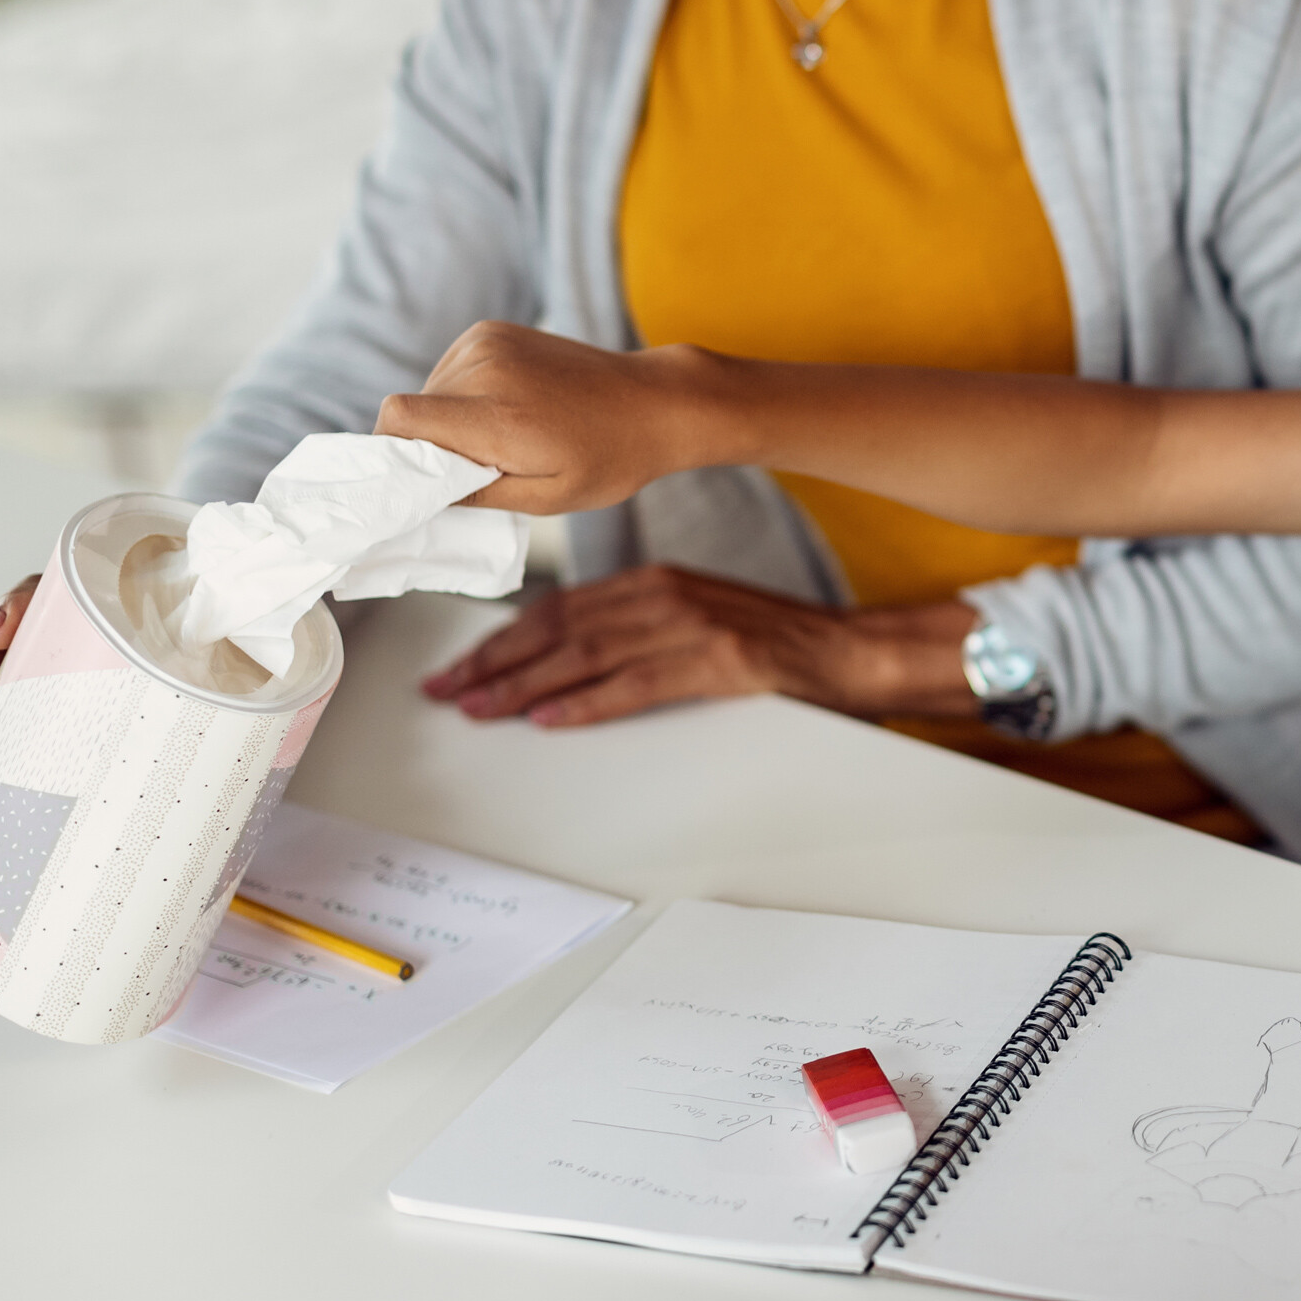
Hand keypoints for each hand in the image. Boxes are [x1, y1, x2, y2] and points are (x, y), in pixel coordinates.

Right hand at [375, 321, 743, 514]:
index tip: (418, 477)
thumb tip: (416, 495)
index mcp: (499, 417)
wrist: (653, 402)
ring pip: (429, 390)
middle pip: (413, 410)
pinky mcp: (491, 330)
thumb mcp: (546, 498)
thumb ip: (474, 495)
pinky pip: (450, 370)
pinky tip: (509, 407)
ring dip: (451, 418)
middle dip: (433, 443)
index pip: (400, 418)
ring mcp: (487, 342)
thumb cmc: (608, 460)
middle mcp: (486, 369)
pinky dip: (465, 394)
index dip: (394, 452)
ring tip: (506, 435)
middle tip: (483, 465)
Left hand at [418, 565, 978, 728]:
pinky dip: (589, 702)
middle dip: (496, 662)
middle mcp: (665, 595)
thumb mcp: (700, 616)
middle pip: (560, 628)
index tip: (461, 665)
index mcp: (656, 582)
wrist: (852, 651)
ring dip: (525, 684)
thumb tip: (571, 658)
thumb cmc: (779, 644)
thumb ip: (640, 627)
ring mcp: (692, 624)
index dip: (503, 639)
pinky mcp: (720, 659)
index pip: (560, 608)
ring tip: (481, 708)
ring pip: (586, 654)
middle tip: (448, 690)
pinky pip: (638, 682)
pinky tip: (551, 718)